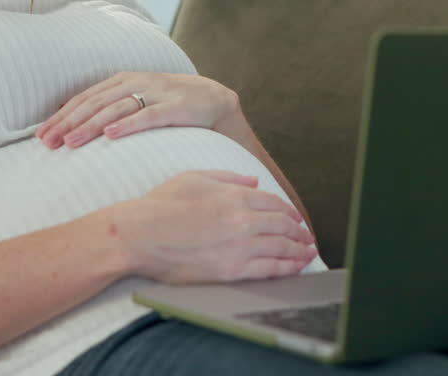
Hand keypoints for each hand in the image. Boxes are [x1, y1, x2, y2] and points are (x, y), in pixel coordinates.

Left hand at [36, 72, 237, 148]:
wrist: (215, 100)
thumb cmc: (170, 105)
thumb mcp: (137, 100)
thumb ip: (110, 108)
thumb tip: (73, 124)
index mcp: (122, 80)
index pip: (84, 98)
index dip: (61, 116)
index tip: (40, 136)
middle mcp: (135, 82)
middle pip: (94, 103)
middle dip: (68, 123)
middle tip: (47, 143)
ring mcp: (155, 93)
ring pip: (115, 109)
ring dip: (90, 126)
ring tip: (70, 142)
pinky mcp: (175, 107)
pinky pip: (148, 116)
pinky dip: (128, 125)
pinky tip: (111, 135)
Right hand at [110, 170, 317, 283]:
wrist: (138, 234)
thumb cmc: (160, 205)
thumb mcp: (195, 177)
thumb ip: (228, 177)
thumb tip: (254, 181)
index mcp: (234, 194)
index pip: (274, 202)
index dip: (289, 211)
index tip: (295, 218)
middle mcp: (242, 219)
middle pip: (283, 225)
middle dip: (299, 231)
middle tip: (307, 237)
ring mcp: (239, 246)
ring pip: (282, 247)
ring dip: (300, 249)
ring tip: (308, 252)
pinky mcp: (231, 270)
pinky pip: (270, 269)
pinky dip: (288, 267)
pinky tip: (296, 266)